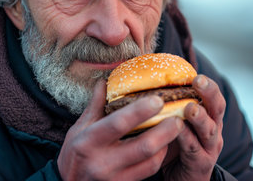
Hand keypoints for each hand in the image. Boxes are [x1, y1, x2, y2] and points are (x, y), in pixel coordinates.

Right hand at [57, 79, 185, 180]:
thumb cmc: (74, 152)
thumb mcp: (79, 127)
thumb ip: (96, 105)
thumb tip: (105, 81)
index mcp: (89, 141)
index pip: (118, 124)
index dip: (140, 112)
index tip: (157, 99)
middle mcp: (102, 161)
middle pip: (143, 146)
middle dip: (165, 130)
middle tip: (178, 116)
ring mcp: (115, 177)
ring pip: (151, 161)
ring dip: (167, 144)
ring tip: (176, 127)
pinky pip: (149, 171)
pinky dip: (160, 156)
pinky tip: (165, 144)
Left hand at [163, 75, 225, 180]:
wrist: (180, 178)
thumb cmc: (174, 145)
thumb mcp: (173, 122)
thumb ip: (167, 105)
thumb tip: (143, 81)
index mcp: (208, 117)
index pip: (213, 97)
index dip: (207, 85)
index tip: (197, 74)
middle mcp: (212, 130)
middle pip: (216, 108)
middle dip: (208, 93)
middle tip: (198, 81)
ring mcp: (209, 147)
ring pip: (208, 129)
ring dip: (199, 117)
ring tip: (190, 108)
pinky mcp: (201, 163)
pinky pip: (194, 148)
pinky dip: (186, 138)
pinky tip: (177, 129)